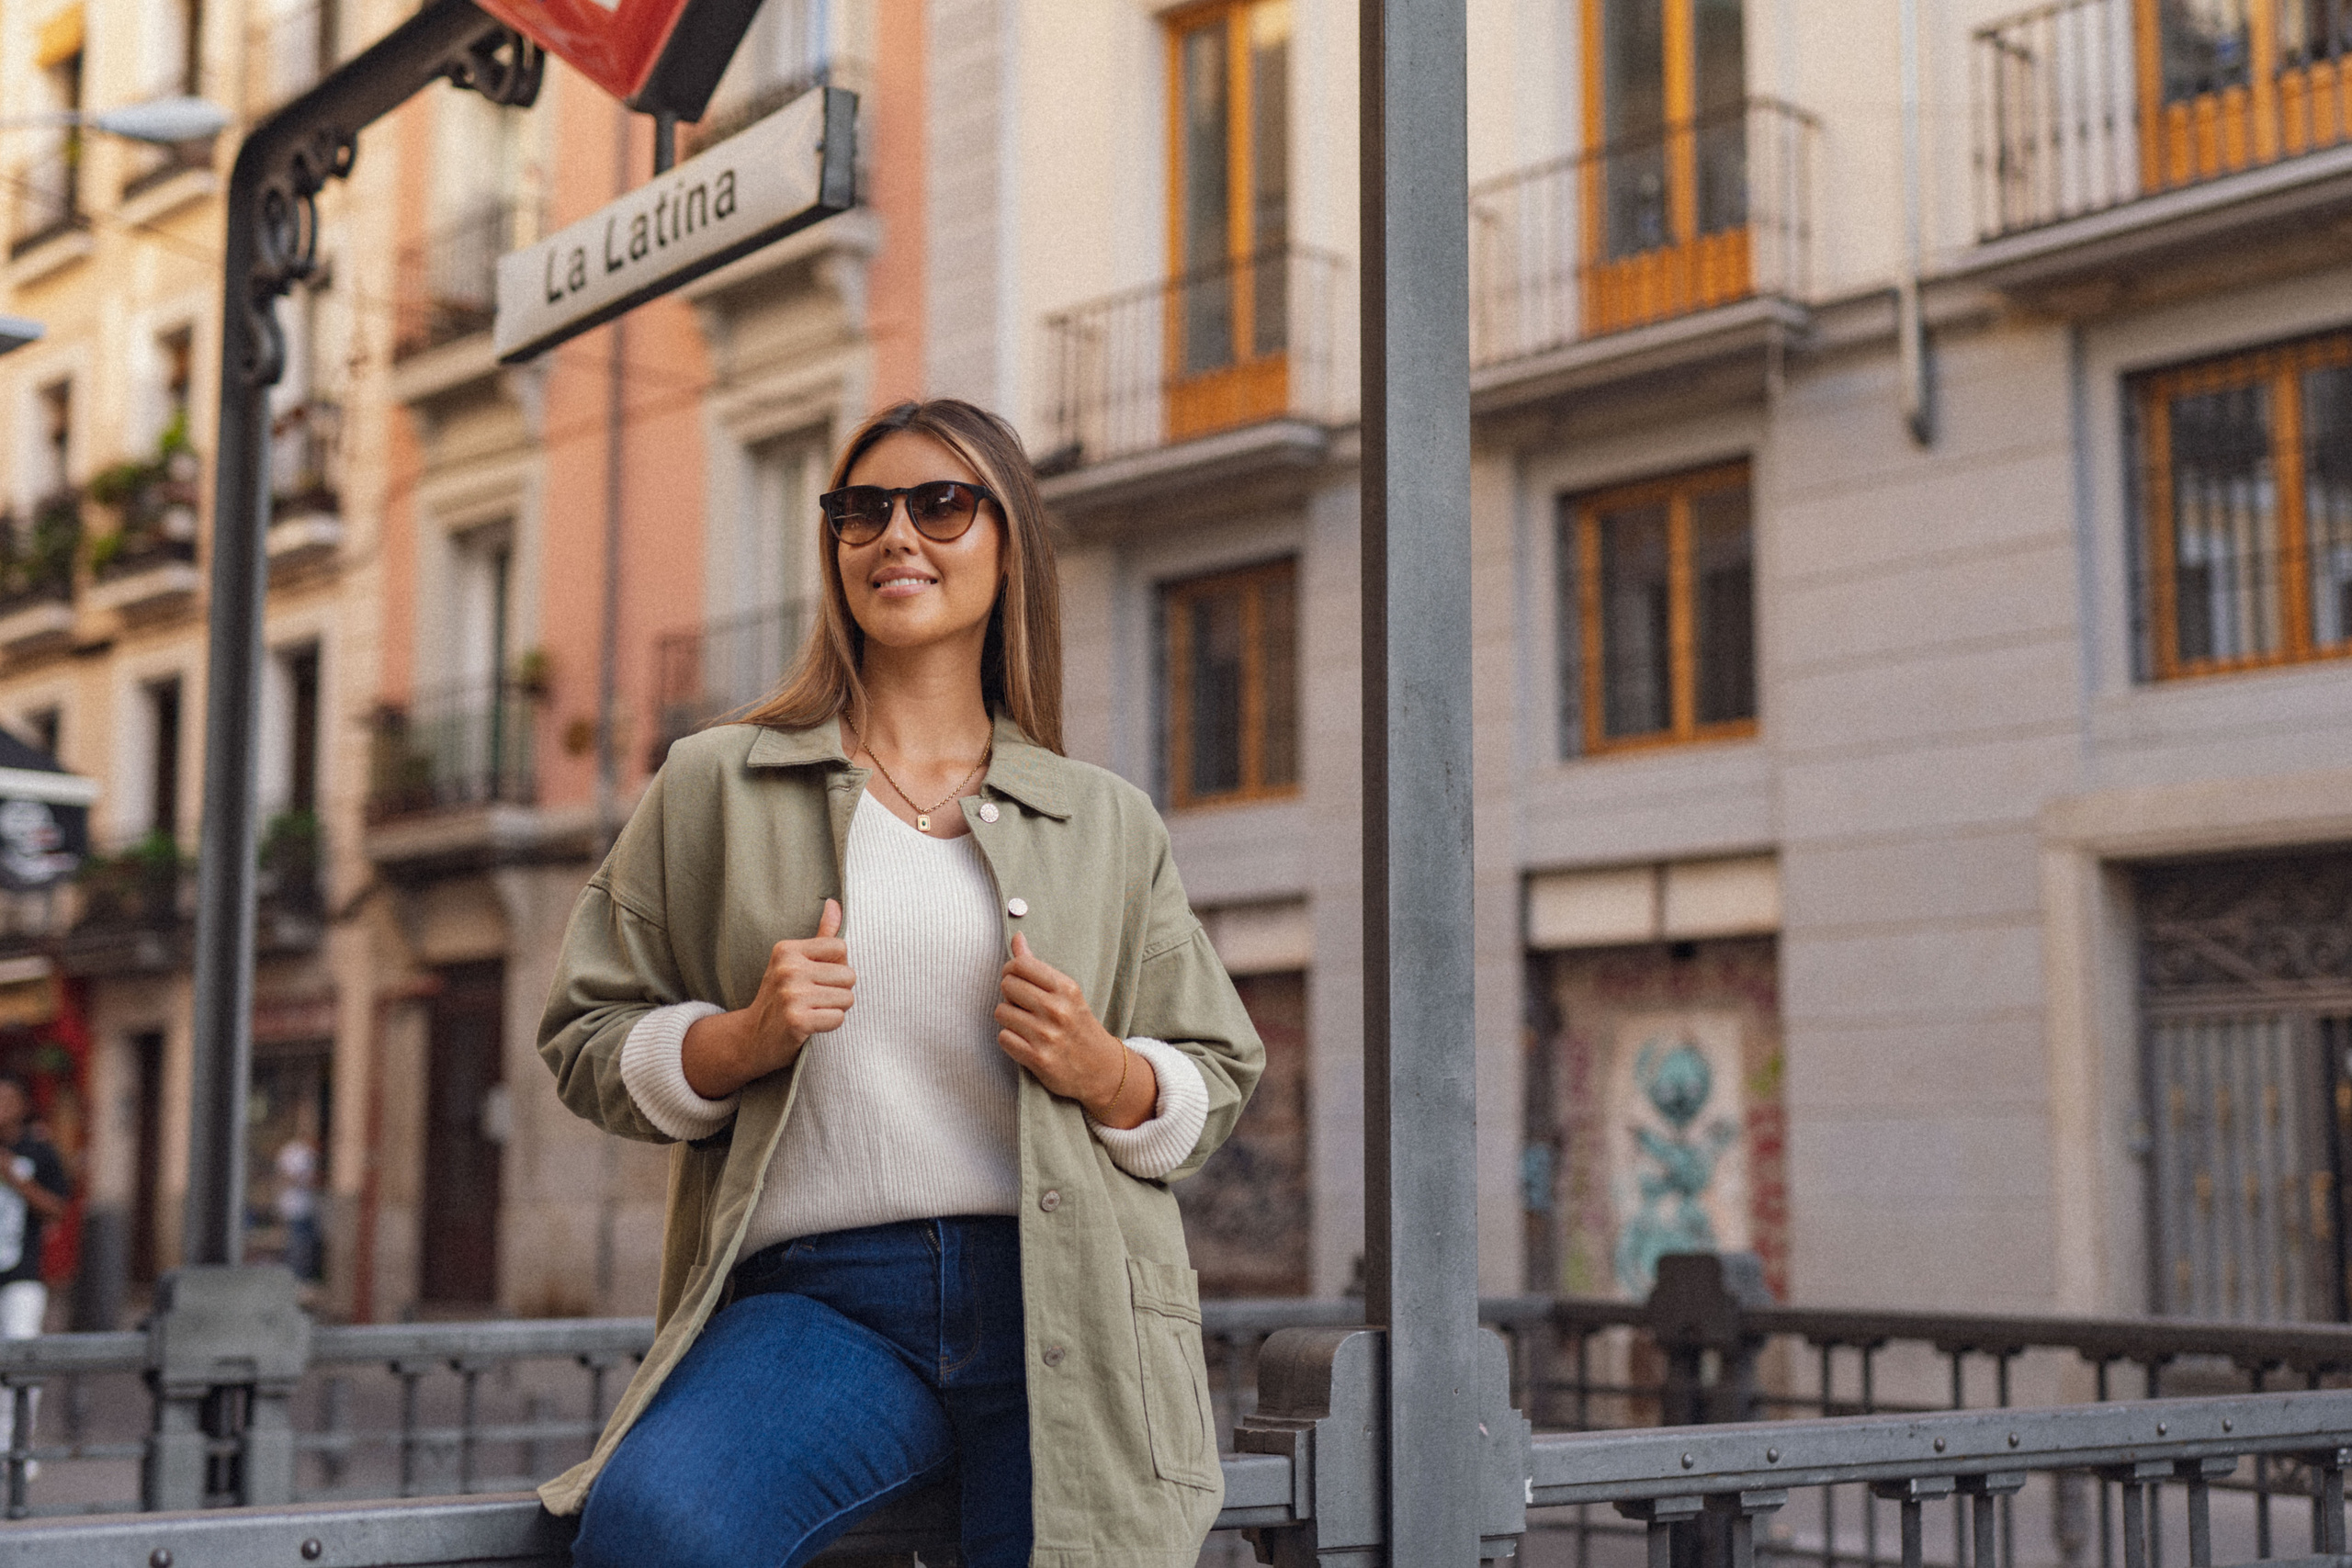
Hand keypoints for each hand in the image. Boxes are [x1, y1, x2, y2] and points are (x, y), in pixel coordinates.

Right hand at [682, 899, 855, 1098]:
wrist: (751, 1038)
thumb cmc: (780, 996)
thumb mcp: (793, 962)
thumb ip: (820, 935)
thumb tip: (834, 903)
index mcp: (787, 949)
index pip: (841, 948)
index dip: (836, 967)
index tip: (815, 978)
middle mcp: (787, 968)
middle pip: (849, 975)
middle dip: (839, 990)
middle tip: (813, 999)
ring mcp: (791, 995)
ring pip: (847, 998)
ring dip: (835, 1009)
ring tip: (811, 1011)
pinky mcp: (797, 1020)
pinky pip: (838, 1018)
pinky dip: (829, 1025)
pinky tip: (810, 1025)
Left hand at [996, 934, 1154, 1127]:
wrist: (1101, 1069)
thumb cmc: (1079, 1025)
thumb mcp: (1066, 992)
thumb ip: (1037, 966)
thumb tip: (1017, 938)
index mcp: (1066, 988)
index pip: (1020, 965)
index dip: (1011, 971)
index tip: (1017, 980)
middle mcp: (1057, 1010)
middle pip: (1007, 986)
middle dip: (1010, 995)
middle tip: (1023, 1005)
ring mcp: (1047, 1035)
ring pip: (1001, 1012)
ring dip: (1008, 1019)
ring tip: (1025, 1025)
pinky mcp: (1038, 1059)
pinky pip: (1003, 1038)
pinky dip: (1010, 1040)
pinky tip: (1024, 1042)